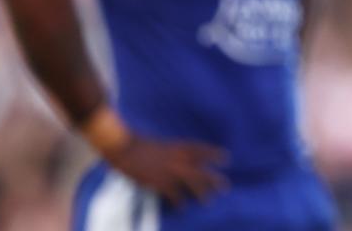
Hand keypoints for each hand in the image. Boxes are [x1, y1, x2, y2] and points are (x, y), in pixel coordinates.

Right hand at [103, 134, 228, 206]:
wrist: (124, 148)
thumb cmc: (139, 143)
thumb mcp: (161, 144)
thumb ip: (172, 151)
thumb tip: (180, 157)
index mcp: (178, 146)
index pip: (202, 150)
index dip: (214, 154)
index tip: (226, 158)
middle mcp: (178, 159)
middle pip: (202, 171)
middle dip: (214, 179)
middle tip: (225, 187)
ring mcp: (170, 171)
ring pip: (192, 184)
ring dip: (201, 193)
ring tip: (208, 201)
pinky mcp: (159, 182)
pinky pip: (174, 194)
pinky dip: (178, 202)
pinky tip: (182, 208)